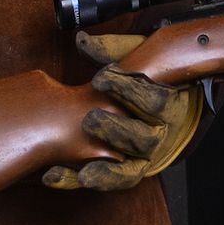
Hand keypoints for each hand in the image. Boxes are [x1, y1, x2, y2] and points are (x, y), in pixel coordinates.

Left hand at [43, 31, 203, 191]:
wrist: (158, 106)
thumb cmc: (148, 79)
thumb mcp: (137, 58)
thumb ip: (114, 50)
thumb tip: (83, 42)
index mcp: (169, 107)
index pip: (156, 102)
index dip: (130, 91)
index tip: (101, 78)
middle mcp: (159, 135)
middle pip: (144, 139)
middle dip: (115, 129)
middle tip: (89, 119)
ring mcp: (142, 158)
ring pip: (130, 168)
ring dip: (103, 166)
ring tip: (80, 162)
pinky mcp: (123, 173)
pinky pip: (107, 183)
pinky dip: (79, 181)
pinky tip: (54, 176)